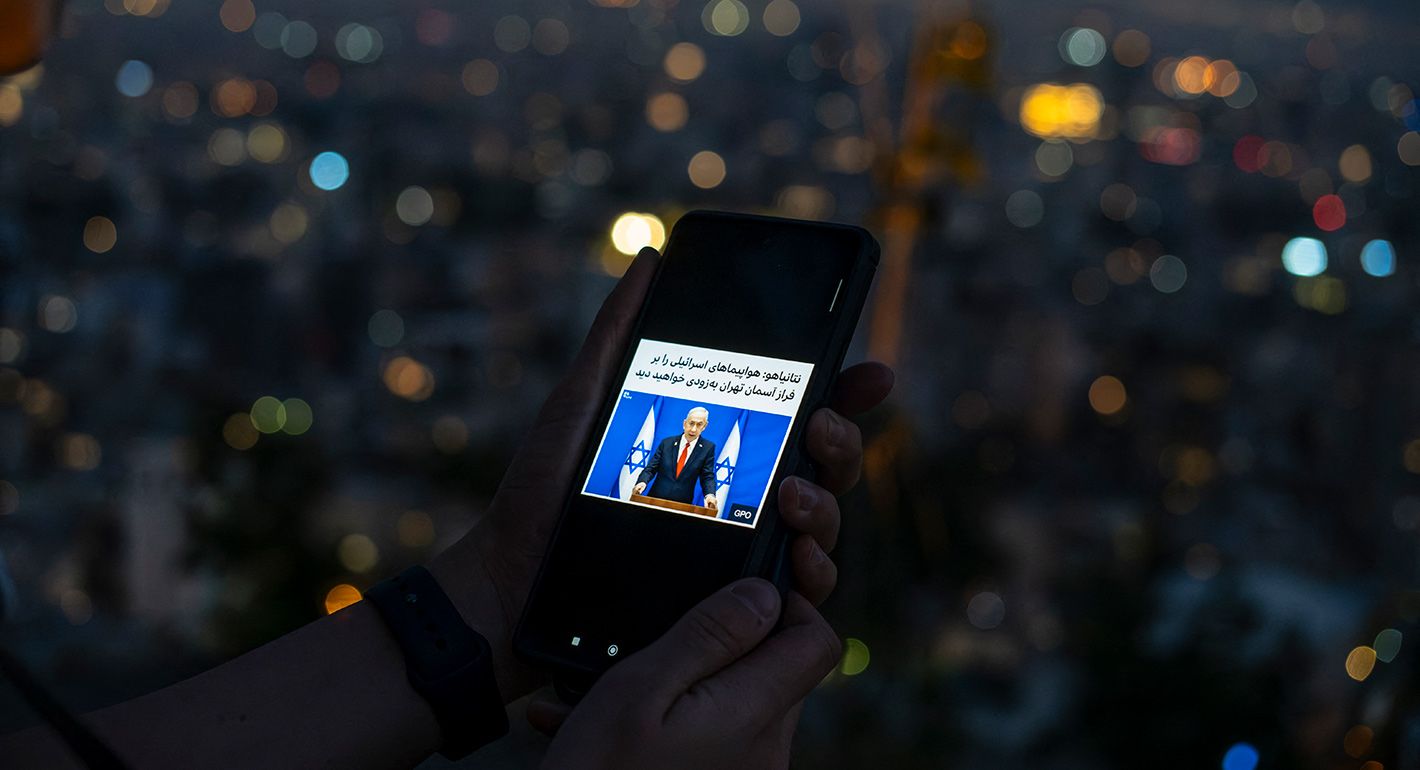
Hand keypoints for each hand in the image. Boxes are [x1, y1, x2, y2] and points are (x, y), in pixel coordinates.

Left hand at [430, 247, 893, 700]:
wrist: (512, 576)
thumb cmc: (545, 487)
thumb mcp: (584, 399)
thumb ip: (619, 332)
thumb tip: (652, 258)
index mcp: (721, 441)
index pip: (801, 410)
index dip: (846, 390)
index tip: (871, 373)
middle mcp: (744, 492)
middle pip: (826, 463)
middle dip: (843, 439)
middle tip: (821, 425)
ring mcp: (742, 547)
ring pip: (824, 524)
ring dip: (829, 503)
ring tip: (794, 493)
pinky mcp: (732, 602)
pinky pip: (797, 592)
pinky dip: (814, 574)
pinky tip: (800, 558)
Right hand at [532, 579, 839, 769]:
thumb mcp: (640, 689)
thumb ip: (709, 635)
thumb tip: (766, 594)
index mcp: (753, 717)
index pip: (818, 642)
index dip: (786, 604)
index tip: (734, 592)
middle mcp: (764, 754)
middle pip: (776, 670)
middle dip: (723, 643)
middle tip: (656, 639)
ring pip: (737, 702)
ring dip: (685, 684)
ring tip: (610, 691)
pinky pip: (715, 739)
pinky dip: (672, 723)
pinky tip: (607, 724)